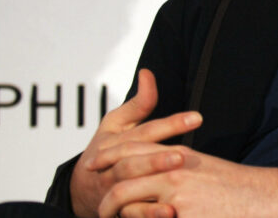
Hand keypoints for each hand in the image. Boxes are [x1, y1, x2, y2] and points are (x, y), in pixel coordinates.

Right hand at [70, 69, 202, 217]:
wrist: (80, 189)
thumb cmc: (105, 151)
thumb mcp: (117, 125)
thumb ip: (138, 103)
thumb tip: (148, 73)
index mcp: (116, 142)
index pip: (145, 131)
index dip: (170, 124)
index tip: (197, 118)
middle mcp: (111, 165)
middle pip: (132, 160)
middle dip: (156, 158)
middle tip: (182, 155)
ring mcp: (112, 189)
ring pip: (128, 187)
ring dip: (151, 184)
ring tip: (176, 178)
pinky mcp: (115, 210)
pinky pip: (130, 213)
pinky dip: (148, 213)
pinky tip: (170, 212)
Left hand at [99, 152, 277, 217]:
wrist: (262, 196)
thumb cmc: (234, 186)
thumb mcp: (202, 167)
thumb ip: (176, 165)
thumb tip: (154, 171)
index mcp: (178, 154)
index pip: (132, 147)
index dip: (109, 155)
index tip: (93, 164)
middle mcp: (173, 169)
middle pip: (123, 175)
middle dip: (104, 193)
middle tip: (98, 206)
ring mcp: (176, 193)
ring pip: (127, 200)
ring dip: (114, 212)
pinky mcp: (180, 214)